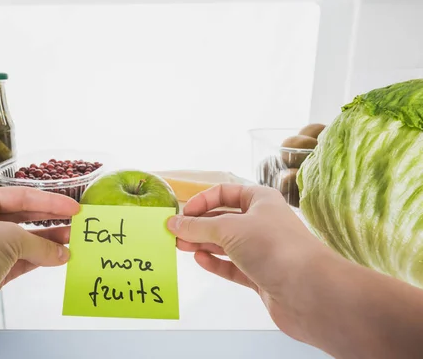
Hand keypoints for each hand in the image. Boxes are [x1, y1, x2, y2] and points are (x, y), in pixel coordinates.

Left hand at [0, 187, 78, 356]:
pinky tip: (59, 259)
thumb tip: (61, 252)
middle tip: (77, 222)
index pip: (19, 197)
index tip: (73, 207)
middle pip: (21, 218)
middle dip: (50, 220)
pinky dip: (40, 261)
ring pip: (23, 243)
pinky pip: (21, 264)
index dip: (49, 201)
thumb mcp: (7, 237)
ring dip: (48, 243)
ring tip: (74, 241)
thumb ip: (39, 242)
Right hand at [167, 183, 335, 343]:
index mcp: (261, 200)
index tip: (182, 213)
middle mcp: (262, 222)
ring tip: (179, 246)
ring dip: (202, 244)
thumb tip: (173, 223)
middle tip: (173, 232)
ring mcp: (261, 250)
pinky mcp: (260, 275)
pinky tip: (199, 260)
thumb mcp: (229, 228)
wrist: (311, 291)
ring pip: (225, 244)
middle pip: (223, 219)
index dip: (202, 200)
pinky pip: (232, 266)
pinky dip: (215, 263)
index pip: (225, 192)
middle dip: (198, 225)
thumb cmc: (275, 247)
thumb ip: (198, 227)